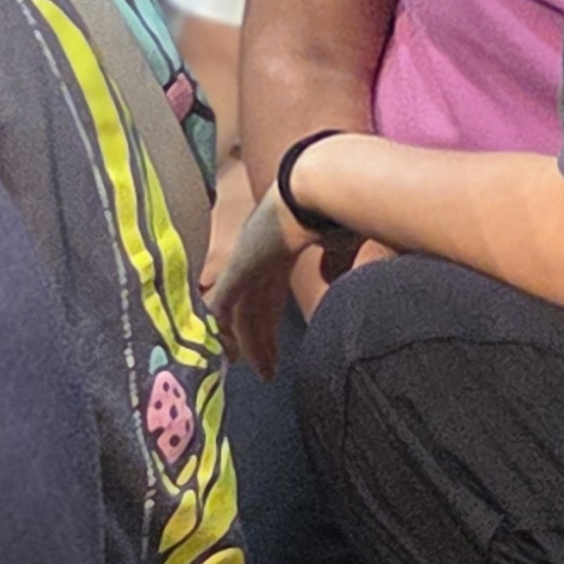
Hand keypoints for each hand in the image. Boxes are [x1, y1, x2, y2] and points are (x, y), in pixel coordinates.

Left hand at [212, 189, 320, 379]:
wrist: (316, 191)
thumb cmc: (335, 209)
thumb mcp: (340, 242)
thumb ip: (334, 262)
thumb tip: (332, 278)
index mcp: (281, 246)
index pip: (268, 291)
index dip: (270, 319)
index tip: (277, 342)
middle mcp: (258, 255)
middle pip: (253, 307)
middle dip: (260, 340)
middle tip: (267, 370)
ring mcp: (245, 261)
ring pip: (239, 313)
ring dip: (249, 345)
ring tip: (262, 371)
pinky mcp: (238, 268)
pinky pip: (223, 307)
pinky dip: (225, 330)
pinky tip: (231, 351)